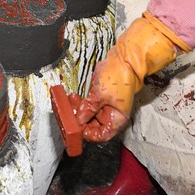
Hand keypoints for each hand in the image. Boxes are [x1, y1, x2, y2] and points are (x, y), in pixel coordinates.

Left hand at [69, 12, 190, 143]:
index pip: (101, 135)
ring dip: (78, 110)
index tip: (75, 128)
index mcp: (116, 119)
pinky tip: (73, 97)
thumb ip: (88, 109)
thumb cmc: (120, 77)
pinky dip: (80, 102)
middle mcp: (111, 114)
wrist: (125, 59)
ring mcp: (106, 105)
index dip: (88, 134)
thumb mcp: (100, 95)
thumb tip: (77, 119)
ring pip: (88, 114)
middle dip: (80, 120)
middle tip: (69, 114)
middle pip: (92, 125)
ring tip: (70, 102)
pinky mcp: (100, 95)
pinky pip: (88, 103)